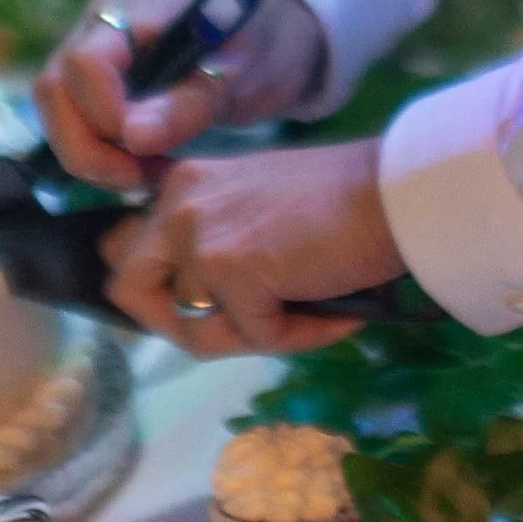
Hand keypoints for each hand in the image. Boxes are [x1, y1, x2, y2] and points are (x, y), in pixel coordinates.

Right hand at [33, 0, 325, 187]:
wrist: (272, 40)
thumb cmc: (263, 45)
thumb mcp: (244, 74)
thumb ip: (191, 102)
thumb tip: (133, 138)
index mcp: (136, 10)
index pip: (85, 64)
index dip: (103, 115)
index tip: (145, 150)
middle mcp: (100, 25)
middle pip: (53, 90)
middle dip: (86, 149)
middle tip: (141, 179)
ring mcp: (92, 53)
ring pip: (55, 112)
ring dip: (90, 158)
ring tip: (147, 176)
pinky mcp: (94, 85)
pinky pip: (72, 124)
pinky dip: (97, 157)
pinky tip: (142, 169)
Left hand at [102, 140, 399, 356]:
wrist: (395, 192)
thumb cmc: (342, 200)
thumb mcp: (256, 210)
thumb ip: (215, 241)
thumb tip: (193, 305)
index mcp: (182, 183)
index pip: (127, 249)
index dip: (158, 287)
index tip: (206, 304)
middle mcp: (177, 202)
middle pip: (128, 287)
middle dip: (174, 321)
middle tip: (235, 325)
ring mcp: (198, 236)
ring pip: (192, 329)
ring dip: (247, 336)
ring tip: (303, 316)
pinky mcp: (230, 270)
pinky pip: (251, 338)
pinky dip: (296, 337)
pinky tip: (334, 315)